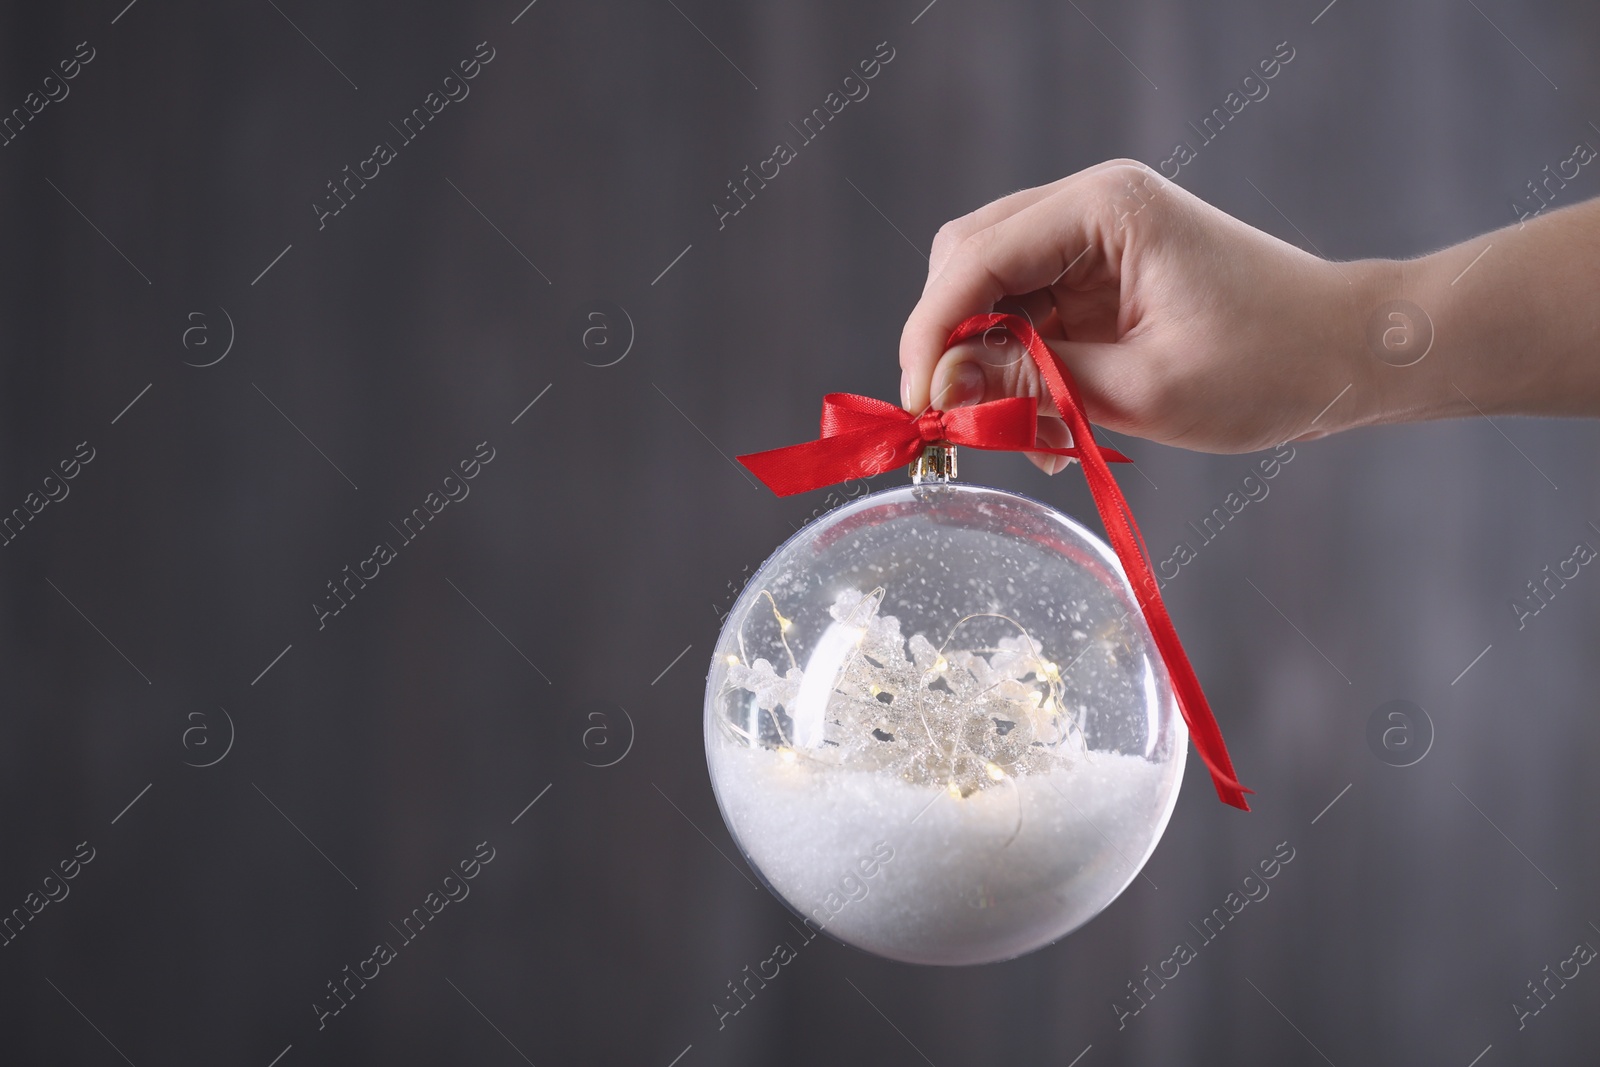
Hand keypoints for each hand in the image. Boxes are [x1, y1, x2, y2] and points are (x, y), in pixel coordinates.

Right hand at [898, 161, 1367, 465]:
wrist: (1352, 355)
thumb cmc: (1270, 366)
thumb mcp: (1142, 389)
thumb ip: (1033, 384)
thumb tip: (945, 391)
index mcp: (1104, 208)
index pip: (977, 258)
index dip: (931, 332)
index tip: (917, 403)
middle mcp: (1092, 208)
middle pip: (971, 261)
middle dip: (949, 341)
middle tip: (949, 418)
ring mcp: (1096, 241)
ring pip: (993, 292)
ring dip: (984, 362)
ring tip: (1010, 432)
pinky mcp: (1104, 278)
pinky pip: (1030, 317)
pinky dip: (1020, 369)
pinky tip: (1041, 423)